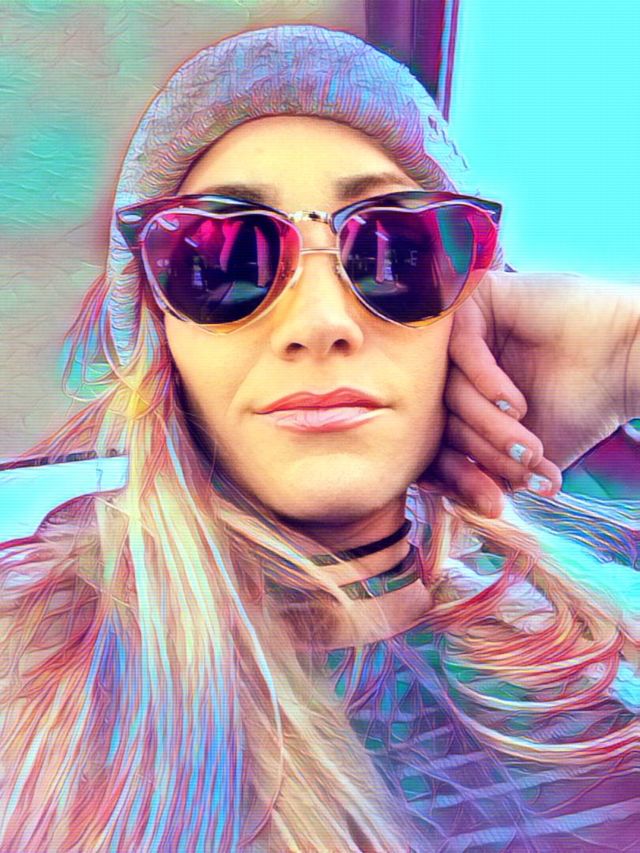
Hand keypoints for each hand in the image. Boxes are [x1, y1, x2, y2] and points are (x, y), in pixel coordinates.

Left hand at [422, 271, 635, 515]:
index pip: (440, 438)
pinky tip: (515, 403)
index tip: (492, 501)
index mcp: (462, 396)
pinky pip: (461, 348)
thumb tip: (441, 495)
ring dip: (488, 424)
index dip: (462, 475)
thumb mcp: (526, 455)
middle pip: (443, 414)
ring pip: (450, 386)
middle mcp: (456, 363)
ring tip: (527, 442)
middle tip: (524, 465)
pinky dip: (486, 383)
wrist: (630, 362)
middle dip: (484, 451)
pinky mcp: (478, 299)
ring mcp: (464, 331)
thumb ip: (485, 472)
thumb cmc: (584, 408)